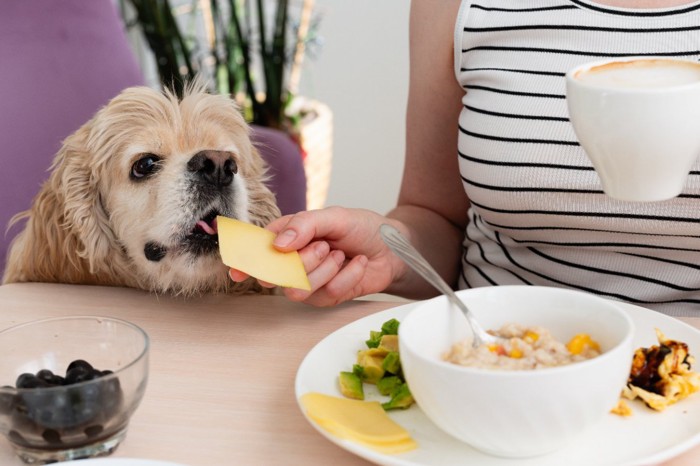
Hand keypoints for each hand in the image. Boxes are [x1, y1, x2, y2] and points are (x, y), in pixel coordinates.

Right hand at [228, 206, 404, 305]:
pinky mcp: (326, 296)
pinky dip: (346, 277)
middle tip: (324, 245)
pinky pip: (326, 294)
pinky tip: (356, 265)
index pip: (259, 249)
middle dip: (302, 260)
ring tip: (340, 255)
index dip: (245, 259)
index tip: (237, 268)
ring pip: (297, 288)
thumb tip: (278, 243)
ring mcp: (308, 280)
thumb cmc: (363, 227)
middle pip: (275, 273)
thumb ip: (305, 224)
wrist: (392, 247)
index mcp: (289, 236)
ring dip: (325, 269)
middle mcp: (294, 260)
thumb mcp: (334, 216)